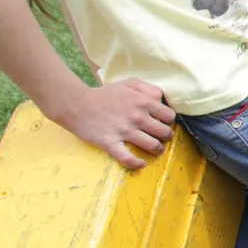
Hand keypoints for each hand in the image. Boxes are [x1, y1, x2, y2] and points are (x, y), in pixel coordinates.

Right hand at [51, 78, 177, 169]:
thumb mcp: (130, 83)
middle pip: (164, 132)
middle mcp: (137, 117)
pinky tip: (141, 164)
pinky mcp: (111, 144)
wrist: (77, 104)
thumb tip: (163, 100)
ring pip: (152, 146)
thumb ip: (149, 89)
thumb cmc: (105, 94)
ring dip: (157, 150)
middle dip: (166, 136)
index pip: (169, 116)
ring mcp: (125, 132)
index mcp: (143, 102)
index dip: (169, 121)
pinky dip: (137, 164)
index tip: (164, 123)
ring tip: (156, 149)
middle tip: (162, 137)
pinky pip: (128, 158)